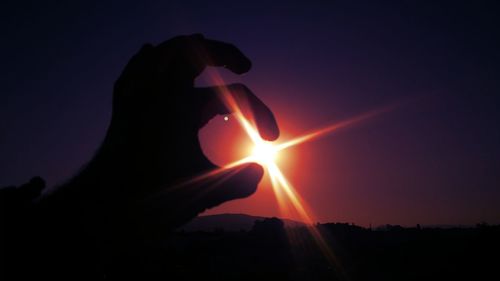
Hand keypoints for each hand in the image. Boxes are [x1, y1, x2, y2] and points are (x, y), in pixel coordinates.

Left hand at [61, 34, 278, 234]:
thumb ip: (238, 180)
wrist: (98, 211)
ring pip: (162, 54)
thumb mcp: (203, 190)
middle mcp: (157, 93)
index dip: (261, 113)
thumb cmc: (150, 200)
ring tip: (203, 48)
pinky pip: (133, 72)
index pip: (235, 96)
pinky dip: (146, 61)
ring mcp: (137, 98)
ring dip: (187, 50)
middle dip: (223, 52)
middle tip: (243, 65)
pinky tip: (148, 55)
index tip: (271, 139)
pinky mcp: (123, 111)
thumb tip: (260, 171)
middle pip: (193, 50)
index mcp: (181, 106)